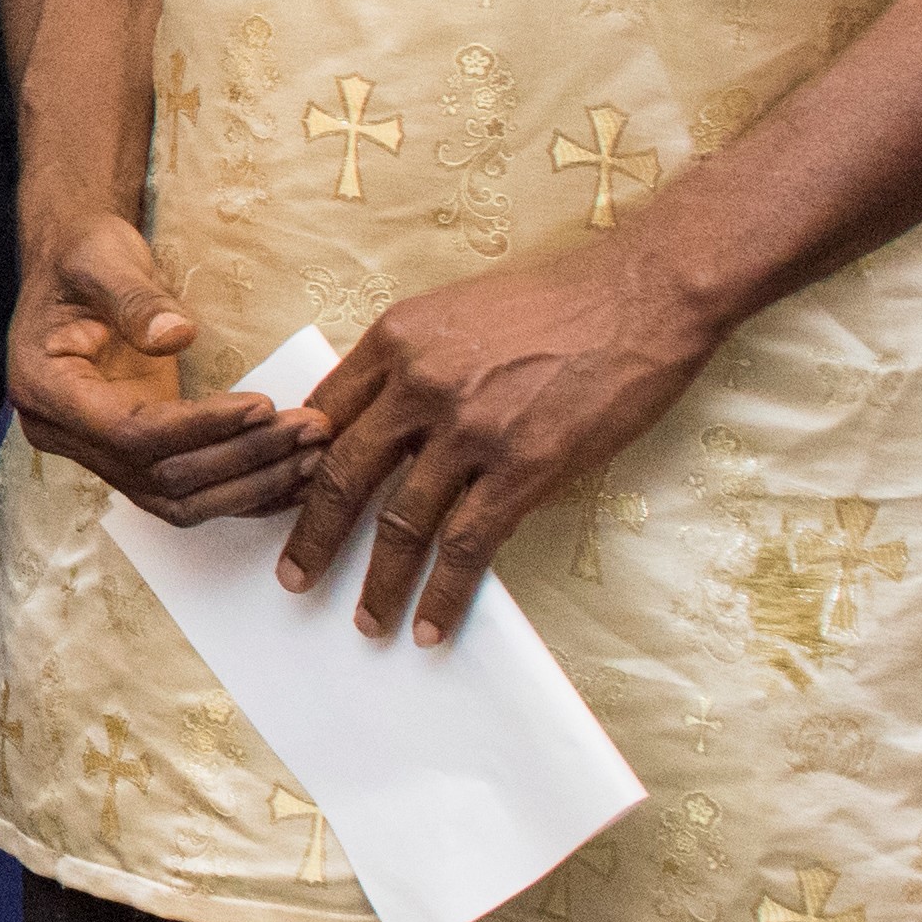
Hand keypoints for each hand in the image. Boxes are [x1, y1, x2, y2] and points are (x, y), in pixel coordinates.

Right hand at [7, 212, 318, 525]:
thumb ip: (135, 299)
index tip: (263, 403)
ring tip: (314, 454)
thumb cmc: (83, 257)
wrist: (71, 267)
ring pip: (178, 499)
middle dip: (242, 457)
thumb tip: (176, 335)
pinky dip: (242, 492)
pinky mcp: (131, 458)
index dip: (199, 426)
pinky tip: (292, 476)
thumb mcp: (102, 260)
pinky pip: (187, 494)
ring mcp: (98, 453)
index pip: (129, 433)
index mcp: (45, 390)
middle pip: (160, 476)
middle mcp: (65, 435)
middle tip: (311, 428)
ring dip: (250, 484)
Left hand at [278, 239, 722, 644]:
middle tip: (293, 577)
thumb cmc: (558, 301)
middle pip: (342, 474)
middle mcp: (419, 383)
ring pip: (401, 522)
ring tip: (365, 621)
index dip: (294, 467)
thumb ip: (411, 361)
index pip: (320, 413)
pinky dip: (443, 592)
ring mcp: (469, 428)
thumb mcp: (457, 312)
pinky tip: (430, 625)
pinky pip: (467, 545)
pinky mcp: (524, 466)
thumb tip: (377, 418)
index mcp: (395, 339)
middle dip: (311, 536)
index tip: (278, 504)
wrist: (643, 296)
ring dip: (379, 582)